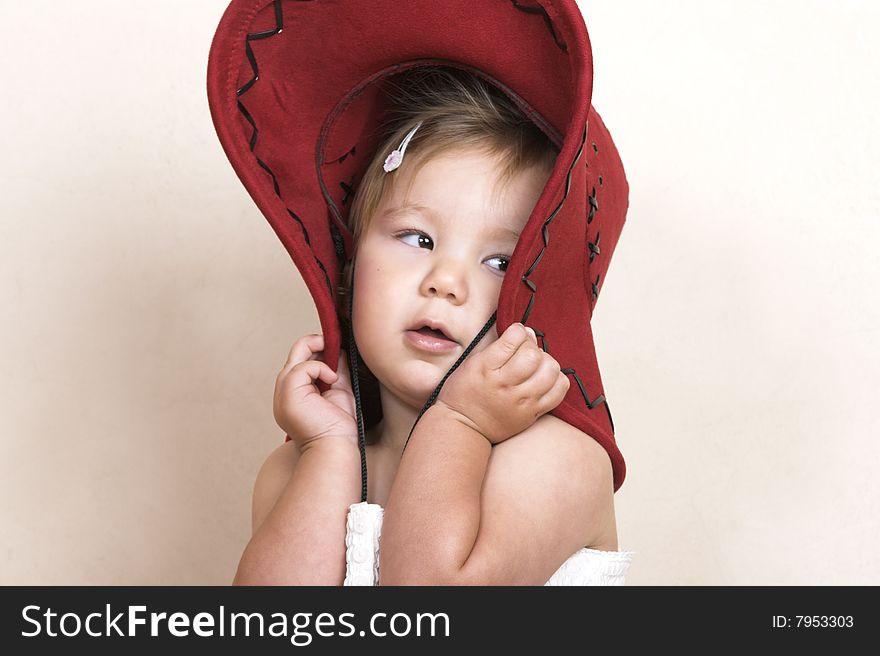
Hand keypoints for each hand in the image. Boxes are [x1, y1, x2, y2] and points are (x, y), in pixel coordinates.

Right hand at [273, 334, 357, 452]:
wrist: (334, 448)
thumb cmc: (338, 428)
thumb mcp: (339, 391)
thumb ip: (336, 371)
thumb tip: (341, 351)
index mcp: (294, 392)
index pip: (302, 359)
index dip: (319, 348)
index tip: (338, 345)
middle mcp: (284, 389)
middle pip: (297, 350)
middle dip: (318, 341)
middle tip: (337, 341)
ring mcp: (283, 390)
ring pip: (298, 352)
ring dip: (320, 350)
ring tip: (335, 366)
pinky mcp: (288, 391)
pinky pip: (304, 366)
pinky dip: (321, 368)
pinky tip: (331, 381)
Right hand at [435, 323, 569, 444]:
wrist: (466, 428)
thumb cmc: (466, 392)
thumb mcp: (472, 363)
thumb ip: (499, 347)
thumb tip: (527, 333)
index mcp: (486, 369)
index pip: (514, 340)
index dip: (518, 331)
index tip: (515, 333)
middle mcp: (505, 386)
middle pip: (534, 355)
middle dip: (532, 346)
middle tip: (524, 351)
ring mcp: (522, 401)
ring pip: (550, 371)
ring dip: (546, 362)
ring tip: (536, 365)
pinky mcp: (533, 413)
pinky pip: (559, 391)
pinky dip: (556, 380)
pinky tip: (544, 379)